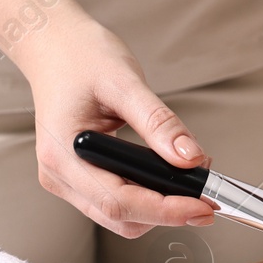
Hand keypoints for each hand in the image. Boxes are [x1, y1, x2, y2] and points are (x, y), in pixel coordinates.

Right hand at [18, 11, 215, 237]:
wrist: (55, 46)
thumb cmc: (81, 57)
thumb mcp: (125, 82)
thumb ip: (159, 122)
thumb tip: (191, 158)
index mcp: (63, 153)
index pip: (118, 200)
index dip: (165, 210)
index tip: (202, 205)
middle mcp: (59, 174)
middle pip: (120, 216)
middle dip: (167, 212)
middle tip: (207, 196)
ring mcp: (66, 178)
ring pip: (119, 216)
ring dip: (159, 207)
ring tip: (191, 180)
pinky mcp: (77, 177)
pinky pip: (116, 201)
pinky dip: (147, 196)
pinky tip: (168, 176)